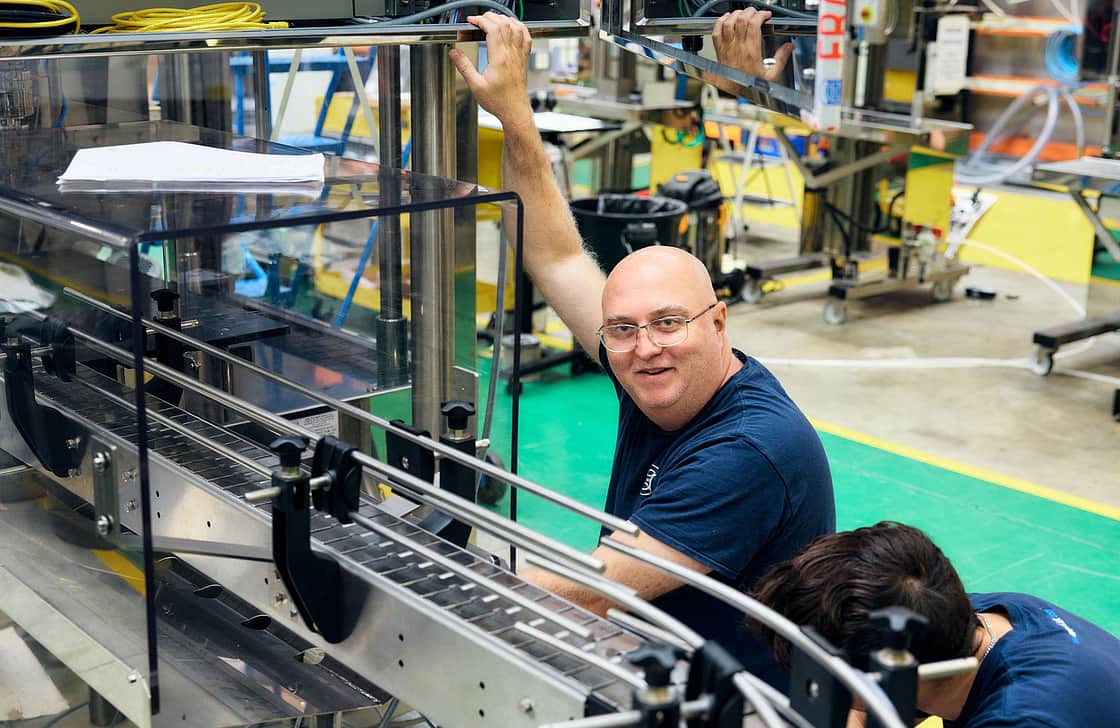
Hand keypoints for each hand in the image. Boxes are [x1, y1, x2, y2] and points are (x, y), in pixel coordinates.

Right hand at [449, 12, 533, 130]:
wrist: (514, 111)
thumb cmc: (499, 101)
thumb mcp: (475, 85)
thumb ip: (464, 66)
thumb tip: (454, 53)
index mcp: (500, 58)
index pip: (493, 29)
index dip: (481, 20)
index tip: (472, 21)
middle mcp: (511, 54)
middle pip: (504, 24)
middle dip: (490, 17)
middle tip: (479, 19)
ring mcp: (519, 56)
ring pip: (516, 27)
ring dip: (504, 19)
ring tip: (493, 19)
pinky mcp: (523, 59)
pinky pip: (526, 37)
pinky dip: (520, 27)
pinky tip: (513, 26)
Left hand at [712, 8, 792, 82]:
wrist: (734, 95)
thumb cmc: (751, 87)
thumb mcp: (772, 76)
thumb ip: (781, 59)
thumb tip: (789, 46)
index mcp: (751, 51)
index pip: (754, 24)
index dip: (761, 15)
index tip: (766, 15)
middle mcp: (738, 48)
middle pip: (741, 20)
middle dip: (750, 11)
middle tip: (756, 12)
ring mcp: (727, 48)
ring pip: (728, 23)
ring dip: (736, 14)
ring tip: (743, 13)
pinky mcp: (719, 51)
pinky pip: (716, 32)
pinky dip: (720, 22)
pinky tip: (726, 18)